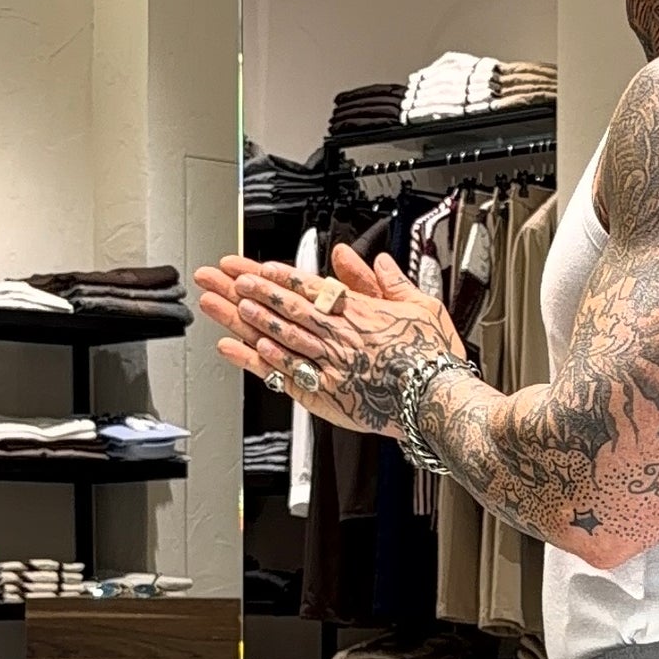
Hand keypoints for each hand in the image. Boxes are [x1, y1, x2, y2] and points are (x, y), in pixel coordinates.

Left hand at [195, 244, 464, 434]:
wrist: (437, 398)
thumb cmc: (433, 357)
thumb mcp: (419, 305)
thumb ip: (388, 281)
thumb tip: (371, 260)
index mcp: (358, 310)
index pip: (308, 285)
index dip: (276, 275)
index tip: (253, 268)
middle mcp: (337, 333)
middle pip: (285, 304)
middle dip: (249, 289)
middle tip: (221, 277)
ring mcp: (328, 363)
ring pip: (280, 334)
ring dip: (247, 317)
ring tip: (222, 304)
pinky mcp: (326, 393)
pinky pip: (285, 373)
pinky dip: (260, 360)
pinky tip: (239, 348)